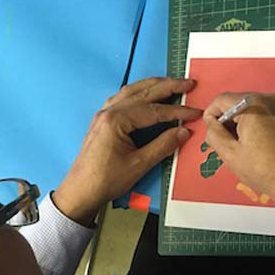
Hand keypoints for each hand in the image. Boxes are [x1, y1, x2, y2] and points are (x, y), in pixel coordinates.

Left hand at [54, 77, 199, 224]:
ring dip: (152, 86)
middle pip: (143, 92)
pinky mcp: (102, 121)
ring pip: (131, 92)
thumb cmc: (105, 180)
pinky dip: (138, 93)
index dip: (177, 111)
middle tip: (188, 84)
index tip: (194, 112)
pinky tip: (145, 94)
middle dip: (168, 86)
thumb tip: (183, 131)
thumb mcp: (139, 164)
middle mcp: (108, 112)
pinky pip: (122, 99)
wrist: (80, 191)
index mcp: (116, 120)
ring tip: (171, 83)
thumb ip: (163, 145)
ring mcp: (103, 115)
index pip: (154, 110)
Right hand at [204, 92, 274, 213]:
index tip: (211, 131)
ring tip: (243, 148)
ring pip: (252, 108)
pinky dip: (256, 125)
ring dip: (242, 123)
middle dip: (228, 120)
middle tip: (226, 143)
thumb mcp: (230, 154)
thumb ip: (214, 134)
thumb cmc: (267, 170)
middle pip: (237, 102)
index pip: (221, 99)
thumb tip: (212, 124)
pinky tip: (257, 145)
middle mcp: (269, 98)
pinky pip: (265, 114)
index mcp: (252, 104)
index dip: (211, 115)